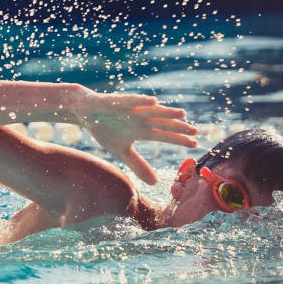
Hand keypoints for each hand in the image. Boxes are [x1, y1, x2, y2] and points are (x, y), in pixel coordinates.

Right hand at [74, 89, 197, 184]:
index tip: (195, 145)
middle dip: (178, 127)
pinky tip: (153, 101)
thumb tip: (155, 183)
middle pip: (163, 123)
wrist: (86, 113)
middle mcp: (141, 118)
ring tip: (182, 114)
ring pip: (152, 111)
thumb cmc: (105, 130)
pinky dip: (141, 100)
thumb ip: (138, 165)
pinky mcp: (118, 101)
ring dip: (166, 112)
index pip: (164, 135)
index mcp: (142, 131)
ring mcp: (131, 109)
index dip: (179, 140)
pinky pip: (132, 100)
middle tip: (196, 131)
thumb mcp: (122, 152)